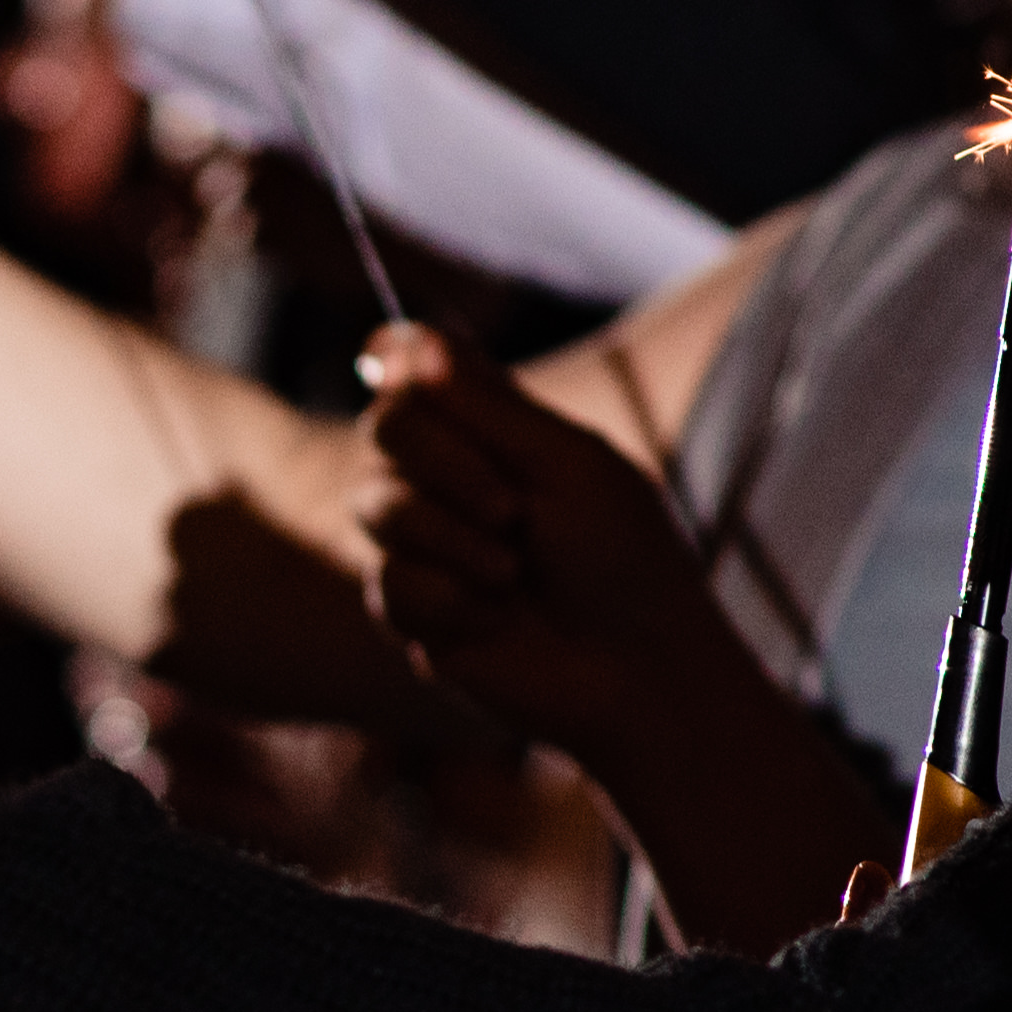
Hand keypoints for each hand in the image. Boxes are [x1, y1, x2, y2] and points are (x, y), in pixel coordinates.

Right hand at [356, 322, 748, 766]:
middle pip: (385, 427)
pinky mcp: (413, 613)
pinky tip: (496, 622)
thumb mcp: (568, 463)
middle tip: (511, 511)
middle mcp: (449, 479)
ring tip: (512, 574)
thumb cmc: (623, 559)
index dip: (392, 357)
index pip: (417, 370)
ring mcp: (426, 545)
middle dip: (441, 463)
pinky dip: (447, 600)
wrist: (635, 670)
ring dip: (447, 537)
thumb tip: (411, 341)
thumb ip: (485, 404)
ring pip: (375, 506)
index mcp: (493, 429)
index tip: (384, 363)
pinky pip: (387, 585)